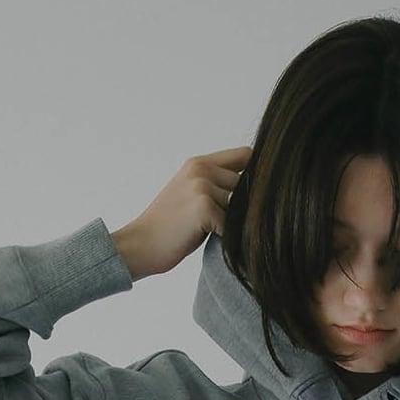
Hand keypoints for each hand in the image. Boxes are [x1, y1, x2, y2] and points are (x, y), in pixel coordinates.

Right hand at [113, 147, 253, 278]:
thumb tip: (257, 189)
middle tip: (222, 223)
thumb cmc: (170, 226)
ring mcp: (202, 187)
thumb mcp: (191, 193)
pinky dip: (227, 238)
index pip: (246, 156)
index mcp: (199, 163)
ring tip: (211, 232)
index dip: (256, 175)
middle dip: (243, 206)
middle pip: (248, 185)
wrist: (142, 244)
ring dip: (233, 223)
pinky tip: (209, 240)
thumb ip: (217, 184)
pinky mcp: (203, 208)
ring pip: (241, 207)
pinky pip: (232, 226)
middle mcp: (201, 169)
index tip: (251, 196)